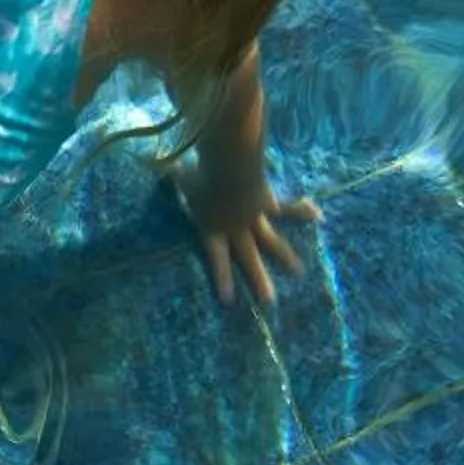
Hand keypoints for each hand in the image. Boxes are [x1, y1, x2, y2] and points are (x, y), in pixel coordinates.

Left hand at [168, 157, 316, 308]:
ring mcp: (255, 218)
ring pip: (272, 242)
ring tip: (299, 273)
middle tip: (269, 302)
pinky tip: (318, 216)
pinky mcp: (269, 202)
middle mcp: (237, 229)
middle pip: (249, 260)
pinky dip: (302, 210)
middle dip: (259, 281)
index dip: (222, 279)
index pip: (217, 259)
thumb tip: (145, 162)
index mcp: (213, 229)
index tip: (229, 302)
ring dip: (285, 257)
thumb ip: (167, 175)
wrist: (231, 168)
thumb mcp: (178, 177)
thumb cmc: (200, 175)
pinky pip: (287, 208)